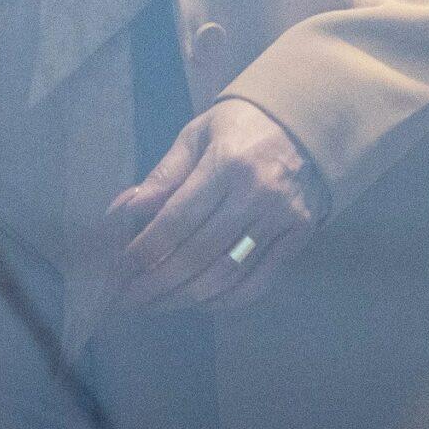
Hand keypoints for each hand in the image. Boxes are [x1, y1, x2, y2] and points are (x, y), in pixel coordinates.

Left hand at [107, 97, 325, 310]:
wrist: (306, 123)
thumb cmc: (240, 126)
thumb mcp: (198, 135)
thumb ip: (166, 174)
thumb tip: (129, 209)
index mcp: (227, 162)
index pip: (179, 218)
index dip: (148, 248)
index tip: (122, 267)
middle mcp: (256, 194)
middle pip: (200, 253)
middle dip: (159, 282)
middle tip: (130, 298)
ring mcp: (282, 218)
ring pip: (228, 273)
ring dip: (187, 297)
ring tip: (158, 305)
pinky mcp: (299, 235)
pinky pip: (259, 280)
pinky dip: (228, 300)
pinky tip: (202, 303)